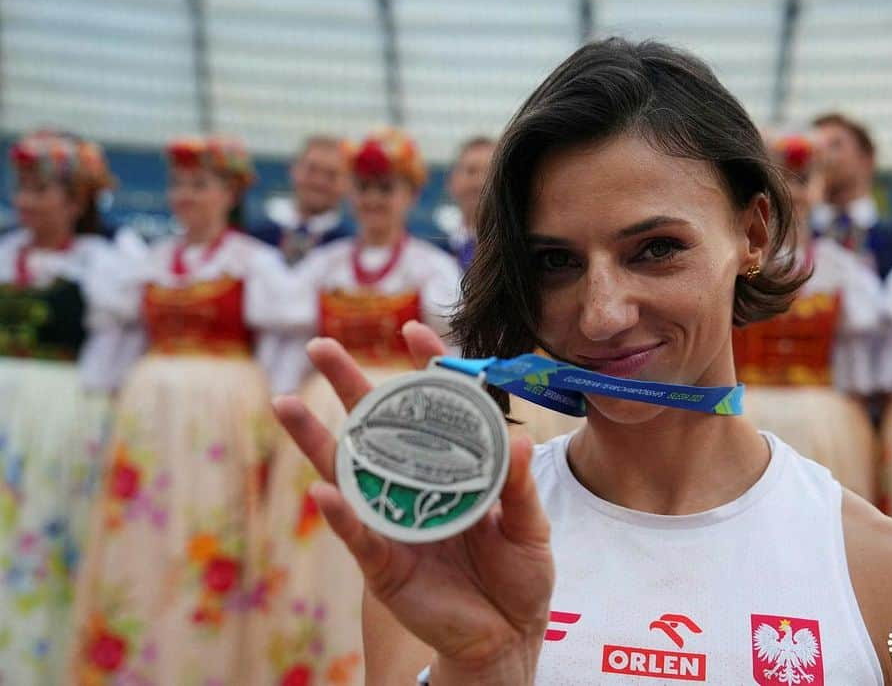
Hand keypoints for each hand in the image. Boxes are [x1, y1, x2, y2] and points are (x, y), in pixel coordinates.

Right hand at [272, 321, 553, 683]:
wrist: (508, 636)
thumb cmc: (518, 575)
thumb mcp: (529, 526)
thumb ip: (518, 486)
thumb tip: (515, 440)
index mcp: (453, 470)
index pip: (436, 411)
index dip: (425, 371)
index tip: (413, 330)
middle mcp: (415, 487)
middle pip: (377, 429)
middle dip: (348, 386)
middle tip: (320, 345)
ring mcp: (393, 522)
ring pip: (349, 475)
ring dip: (317, 440)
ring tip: (287, 404)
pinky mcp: (384, 564)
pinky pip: (359, 536)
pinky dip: (341, 515)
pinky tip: (322, 489)